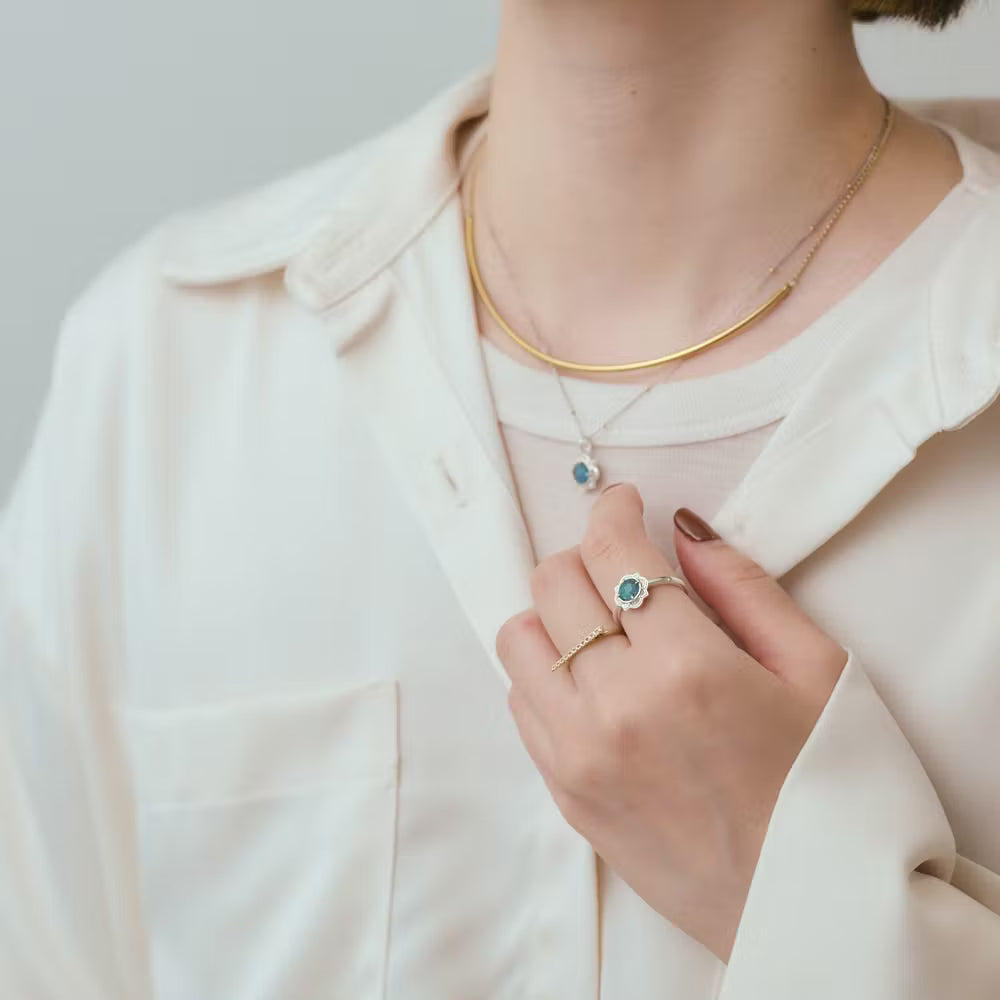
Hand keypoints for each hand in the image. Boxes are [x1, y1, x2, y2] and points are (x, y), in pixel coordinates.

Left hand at [496, 483, 847, 962]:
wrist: (810, 909)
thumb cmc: (833, 789)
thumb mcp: (818, 671)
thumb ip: (743, 588)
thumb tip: (681, 533)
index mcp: (687, 669)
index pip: (611, 553)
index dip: (612, 511)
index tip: (624, 504)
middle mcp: (616, 709)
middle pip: (551, 585)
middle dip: (583, 555)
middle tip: (620, 564)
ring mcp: (580, 757)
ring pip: (518, 641)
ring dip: (554, 615)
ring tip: (602, 626)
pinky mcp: (566, 795)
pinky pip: (521, 704)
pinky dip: (546, 675)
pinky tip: (595, 683)